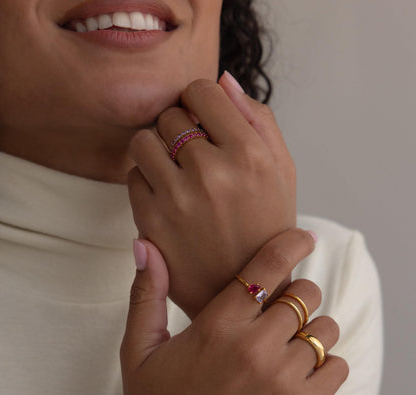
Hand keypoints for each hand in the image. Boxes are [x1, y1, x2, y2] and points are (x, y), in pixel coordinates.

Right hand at [121, 229, 348, 394]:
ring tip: (286, 348)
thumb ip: (146, 294)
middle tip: (279, 313)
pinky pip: (336, 367)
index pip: (267, 267)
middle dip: (297, 297)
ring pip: (324, 329)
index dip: (291, 245)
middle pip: (305, 295)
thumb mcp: (138, 350)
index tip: (304, 239)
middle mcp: (253, 346)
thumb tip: (145, 246)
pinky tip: (300, 374)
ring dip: (311, 332)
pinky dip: (325, 365)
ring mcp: (281, 379)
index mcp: (216, 326)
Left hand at [127, 73, 295, 318]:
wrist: (248, 293)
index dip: (199, 102)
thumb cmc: (267, 229)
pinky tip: (169, 199)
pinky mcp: (150, 222)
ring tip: (177, 173)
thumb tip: (223, 80)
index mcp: (249, 154)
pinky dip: (147, 182)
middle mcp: (211, 172)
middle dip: (180, 129)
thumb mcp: (283, 172)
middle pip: (169, 115)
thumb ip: (259, 120)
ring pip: (143, 141)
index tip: (203, 120)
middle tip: (195, 156)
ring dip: (157, 151)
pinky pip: (132, 177)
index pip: (202, 91)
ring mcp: (177, 198)